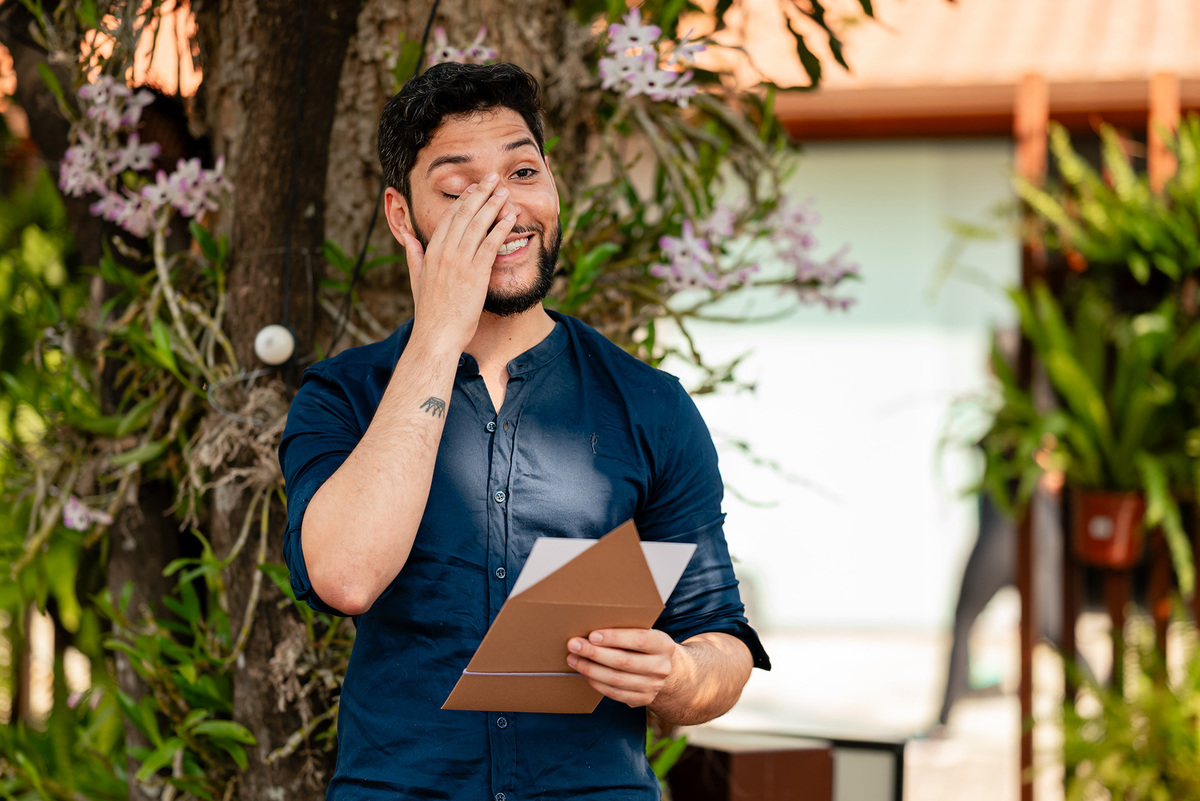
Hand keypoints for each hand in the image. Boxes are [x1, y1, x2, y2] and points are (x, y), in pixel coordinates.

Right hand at [401, 173, 516, 348]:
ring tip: (505, 191)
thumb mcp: (416, 280)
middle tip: (493, 179)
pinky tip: (510, 217)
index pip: (448, 218)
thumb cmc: (430, 313)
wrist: (436, 336)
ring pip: (478, 224)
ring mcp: (459, 262)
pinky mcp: (475, 273)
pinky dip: (501, 228)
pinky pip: (490, 244)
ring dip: (493, 205)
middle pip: (464, 214)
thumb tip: (408, 237)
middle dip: (480, 193)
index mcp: (430, 252)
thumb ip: (413, 256)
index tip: (474, 188)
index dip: (463, 200)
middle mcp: (444, 253)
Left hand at [566, 628, 677, 708]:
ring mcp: (654, 686)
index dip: (614, 638)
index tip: (591, 635)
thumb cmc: (647, 645)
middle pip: (623, 661)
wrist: (667, 669)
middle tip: (574, 645)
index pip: (639, 640)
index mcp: (664, 645)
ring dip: (590, 669)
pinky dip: (597, 683)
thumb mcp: (646, 632)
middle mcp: (661, 667)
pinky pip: (616, 693)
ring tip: (573, 659)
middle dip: (594, 653)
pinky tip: (586, 674)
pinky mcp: (644, 699)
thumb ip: (628, 630)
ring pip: (616, 679)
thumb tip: (593, 628)